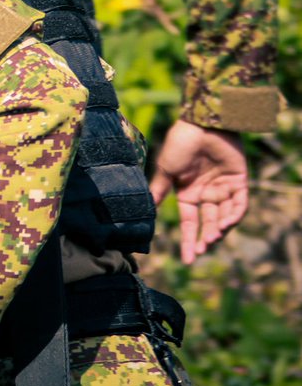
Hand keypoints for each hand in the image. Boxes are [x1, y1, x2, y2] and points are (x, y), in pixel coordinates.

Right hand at [149, 119, 248, 264]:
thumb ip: (158, 191)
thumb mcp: (165, 170)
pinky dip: (234, 216)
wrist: (202, 125)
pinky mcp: (239, 181)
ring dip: (219, 229)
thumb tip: (145, 213)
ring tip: (213, 236)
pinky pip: (240, 204)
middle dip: (205, 239)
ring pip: (224, 217)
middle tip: (201, 252)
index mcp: (188, 193)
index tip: (187, 260)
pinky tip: (226, 223)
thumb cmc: (180, 145)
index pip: (189, 222)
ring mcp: (223, 188)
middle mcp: (206, 193)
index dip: (188, 240)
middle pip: (208, 223)